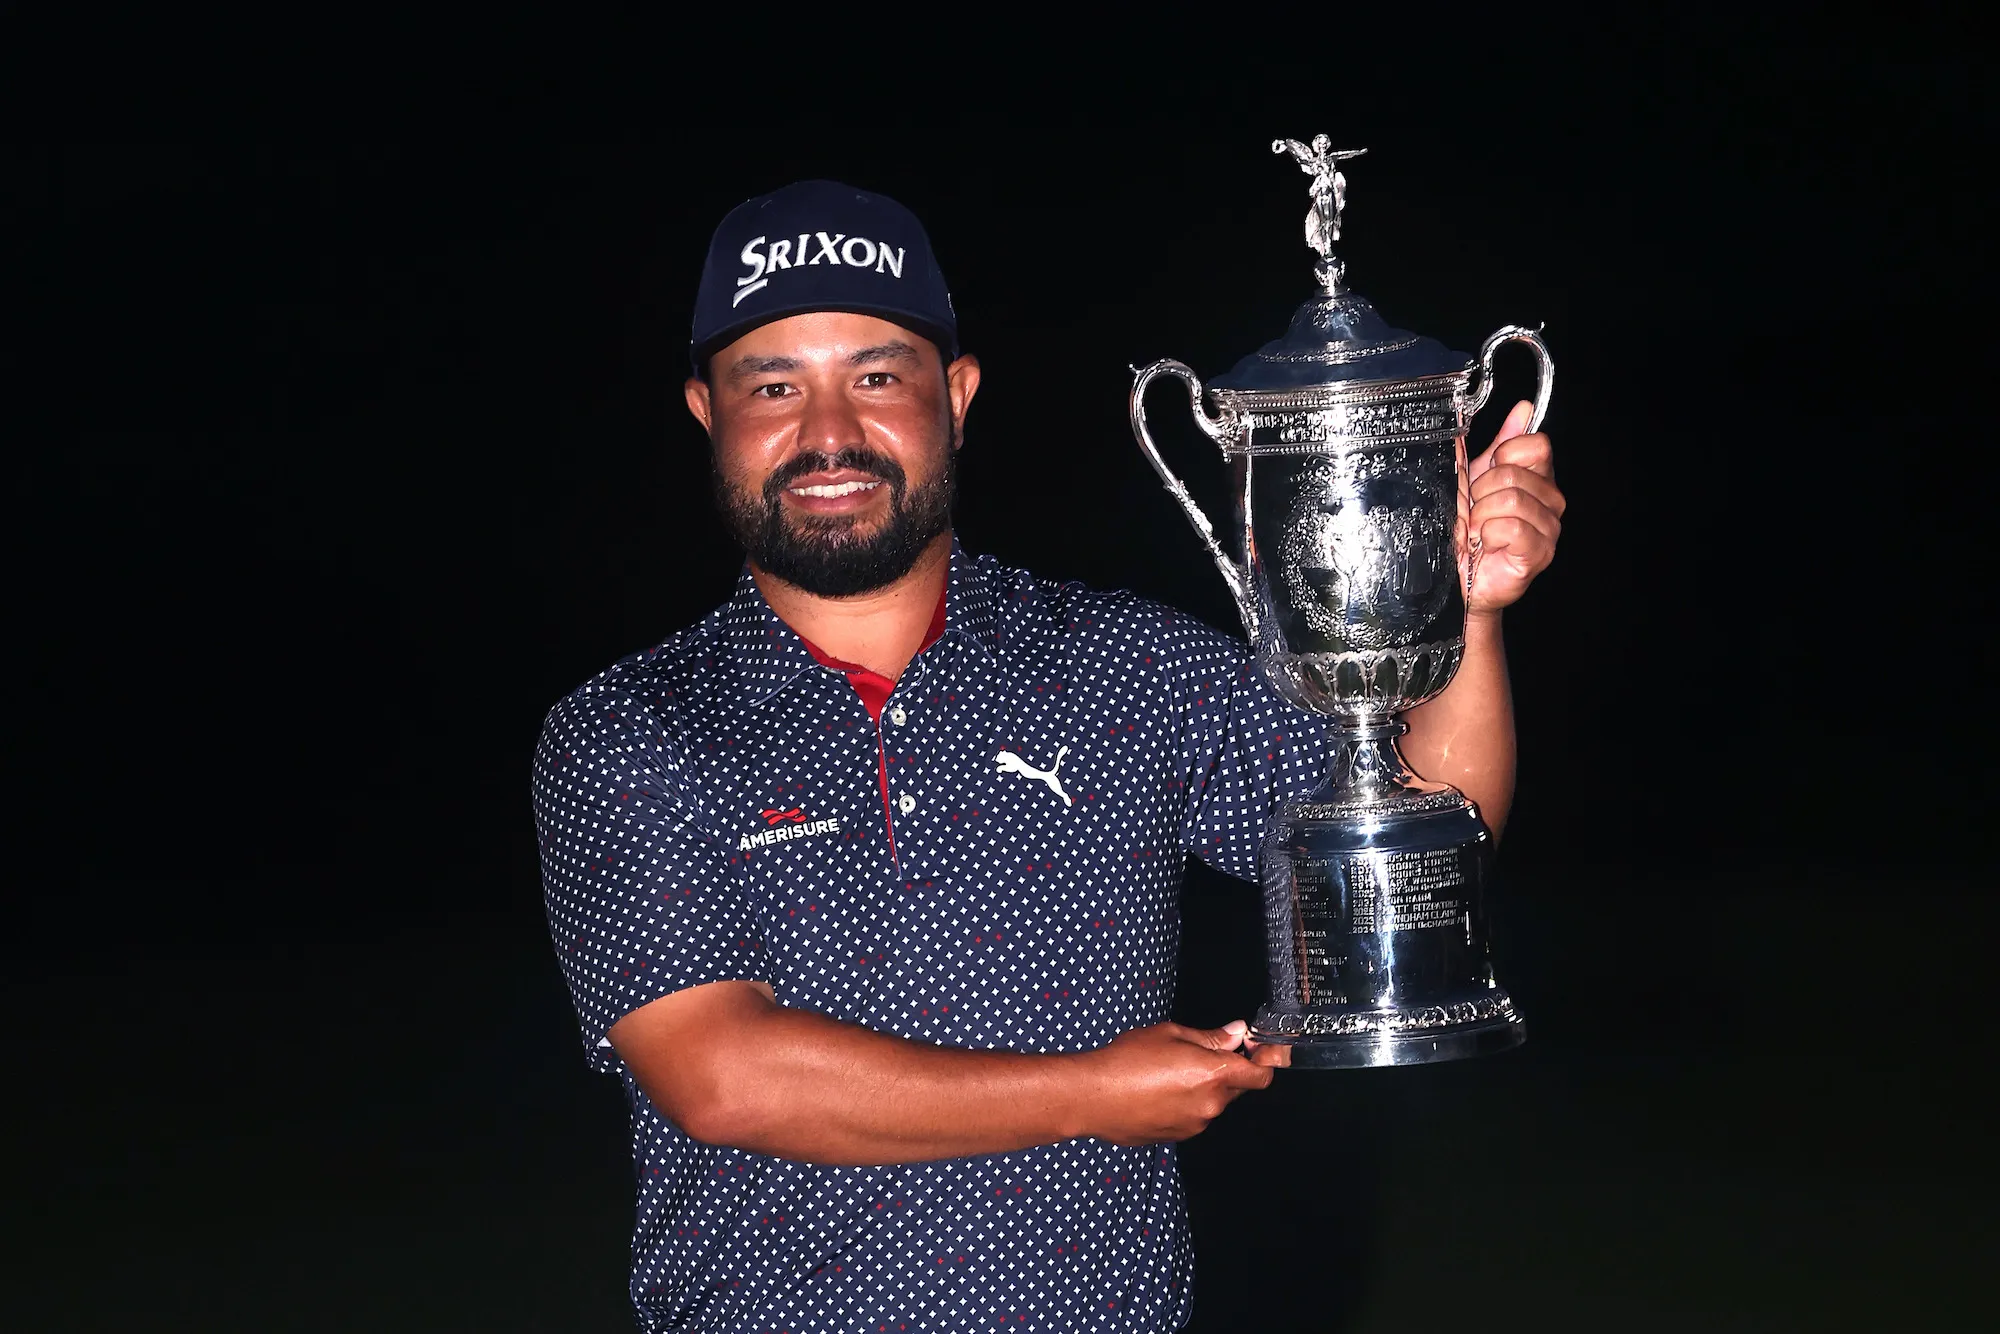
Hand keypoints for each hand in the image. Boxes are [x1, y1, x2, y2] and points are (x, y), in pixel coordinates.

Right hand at [1077, 1020, 1274, 1144]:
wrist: (1094, 1097)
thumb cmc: (1127, 1061)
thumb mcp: (1170, 1034)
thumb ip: (1210, 1037)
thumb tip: (1236, 1032)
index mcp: (1214, 1075)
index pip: (1260, 1075)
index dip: (1265, 1060)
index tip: (1259, 1049)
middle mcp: (1210, 1104)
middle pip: (1237, 1088)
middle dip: (1227, 1071)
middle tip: (1200, 1052)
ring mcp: (1195, 1124)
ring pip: (1213, 1102)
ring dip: (1203, 1088)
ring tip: (1169, 1072)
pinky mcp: (1179, 1135)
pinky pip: (1194, 1116)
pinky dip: (1186, 1103)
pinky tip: (1160, 1090)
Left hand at [1462, 399, 1565, 615]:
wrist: (1457, 575)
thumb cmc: (1466, 529)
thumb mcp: (1475, 477)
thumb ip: (1498, 443)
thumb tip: (1524, 409)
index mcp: (1537, 477)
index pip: (1537, 445)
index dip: (1504, 455)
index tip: (1485, 474)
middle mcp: (1550, 500)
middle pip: (1515, 473)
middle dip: (1481, 491)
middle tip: (1474, 511)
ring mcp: (1549, 528)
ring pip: (1512, 500)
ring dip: (1481, 515)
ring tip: (1477, 530)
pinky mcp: (1540, 553)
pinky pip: (1513, 528)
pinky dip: (1489, 534)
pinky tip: (1486, 544)